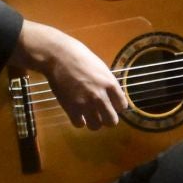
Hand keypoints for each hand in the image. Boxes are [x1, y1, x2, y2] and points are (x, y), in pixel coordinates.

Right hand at [12, 20, 126, 129]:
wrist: (59, 56)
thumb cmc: (81, 59)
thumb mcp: (102, 69)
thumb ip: (109, 84)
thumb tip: (115, 97)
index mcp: (111, 85)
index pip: (122, 106)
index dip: (117, 107)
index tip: (111, 104)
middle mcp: (100, 96)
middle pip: (112, 121)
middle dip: (108, 119)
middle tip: (102, 114)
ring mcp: (85, 103)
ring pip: (96, 126)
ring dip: (93, 122)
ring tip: (89, 116)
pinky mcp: (70, 107)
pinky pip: (79, 124)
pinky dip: (79, 122)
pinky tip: (77, 115)